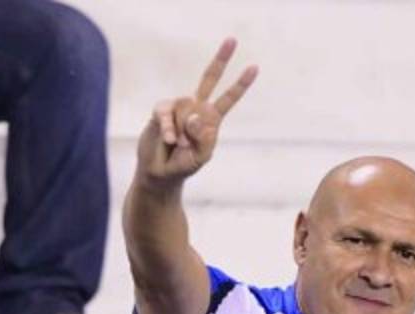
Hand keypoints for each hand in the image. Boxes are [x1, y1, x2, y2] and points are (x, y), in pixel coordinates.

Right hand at [135, 38, 257, 188]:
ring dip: (183, 130)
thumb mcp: (201, 156)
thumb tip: (195, 116)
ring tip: (179, 145)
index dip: (241, 84)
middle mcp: (196, 108)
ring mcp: (179, 108)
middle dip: (221, 60)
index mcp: (211, 119)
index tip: (255, 67)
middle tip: (232, 40)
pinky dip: (169, 128)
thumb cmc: (183, 164)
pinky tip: (169, 140)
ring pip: (187, 107)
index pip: (228, 98)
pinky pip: (167, 113)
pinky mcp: (161, 111)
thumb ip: (203, 137)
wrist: (160, 172)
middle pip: (209, 78)